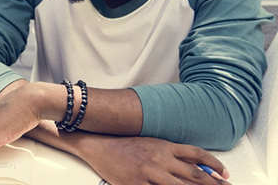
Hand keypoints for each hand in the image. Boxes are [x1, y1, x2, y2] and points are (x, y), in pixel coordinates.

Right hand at [79, 136, 230, 184]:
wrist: (98, 145)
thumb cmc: (124, 145)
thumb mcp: (151, 144)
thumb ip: (172, 154)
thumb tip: (196, 168)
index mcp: (164, 147)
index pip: (197, 155)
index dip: (215, 166)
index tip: (225, 176)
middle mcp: (160, 159)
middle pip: (194, 175)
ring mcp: (148, 173)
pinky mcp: (135, 184)